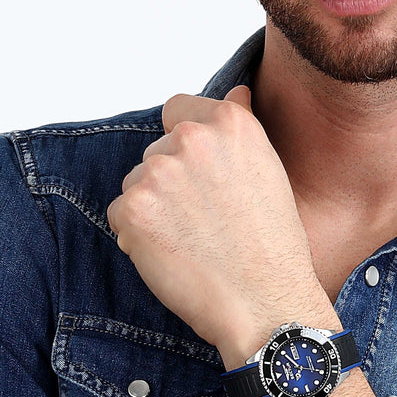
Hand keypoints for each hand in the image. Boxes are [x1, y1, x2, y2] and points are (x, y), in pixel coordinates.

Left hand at [106, 86, 332, 360]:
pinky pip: (121, 214)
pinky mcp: (132, 209)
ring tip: (193, 242)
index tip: (201, 176)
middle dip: (171, 183)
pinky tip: (174, 256)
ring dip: (154, 210)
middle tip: (205, 222)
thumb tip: (235, 92)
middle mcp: (191, 139)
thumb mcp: (269, 173)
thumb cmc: (274, 248)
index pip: (179, 110)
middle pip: (157, 152)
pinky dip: (138, 236)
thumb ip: (241, 131)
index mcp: (229, 123)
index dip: (186, 145)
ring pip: (138, 184)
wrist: (265, 304)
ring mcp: (157, 173)